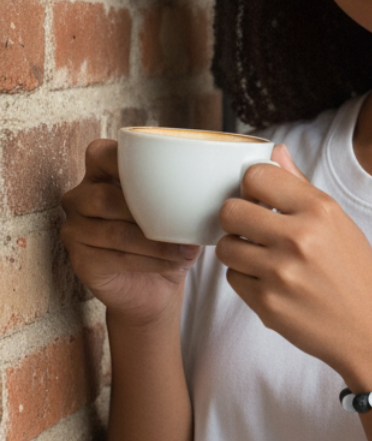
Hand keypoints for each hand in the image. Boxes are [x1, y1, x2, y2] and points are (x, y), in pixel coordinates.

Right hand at [60, 140, 201, 326]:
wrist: (158, 287)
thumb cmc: (170, 237)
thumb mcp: (182, 208)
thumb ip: (190, 187)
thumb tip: (226, 174)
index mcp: (102, 173)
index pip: (101, 153)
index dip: (125, 160)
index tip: (166, 175)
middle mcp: (81, 198)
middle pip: (106, 197)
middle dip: (150, 213)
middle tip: (186, 226)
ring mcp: (76, 229)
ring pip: (116, 232)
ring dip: (157, 243)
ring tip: (188, 251)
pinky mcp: (81, 260)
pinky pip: (116, 257)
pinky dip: (151, 261)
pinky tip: (175, 263)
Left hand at [215, 145, 371, 382]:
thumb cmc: (359, 275)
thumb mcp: (340, 224)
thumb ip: (301, 187)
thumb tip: (276, 151)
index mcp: (320, 210)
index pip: (256, 175)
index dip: (252, 186)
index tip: (259, 198)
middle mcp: (299, 238)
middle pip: (230, 210)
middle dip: (237, 218)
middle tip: (253, 229)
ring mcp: (280, 273)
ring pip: (226, 246)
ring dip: (238, 250)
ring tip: (264, 257)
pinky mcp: (267, 304)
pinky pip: (233, 278)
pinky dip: (246, 279)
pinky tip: (273, 283)